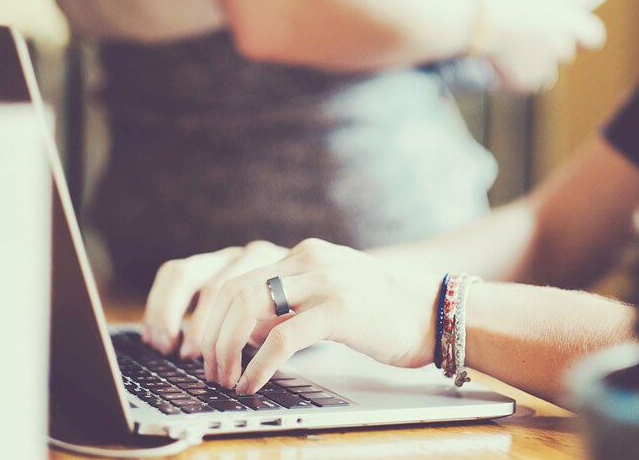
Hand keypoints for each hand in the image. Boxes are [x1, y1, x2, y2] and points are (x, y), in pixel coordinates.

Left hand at [151, 238, 442, 394]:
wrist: (439, 311)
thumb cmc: (385, 312)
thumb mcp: (330, 296)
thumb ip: (290, 305)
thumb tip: (244, 333)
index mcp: (303, 255)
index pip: (235, 277)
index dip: (207, 315)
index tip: (199, 346)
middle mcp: (308, 259)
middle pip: (233, 290)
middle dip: (210, 334)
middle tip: (206, 368)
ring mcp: (325, 281)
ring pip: (249, 308)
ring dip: (227, 348)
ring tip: (225, 378)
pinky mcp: (341, 309)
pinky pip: (283, 337)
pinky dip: (258, 364)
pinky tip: (252, 382)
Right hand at [477, 0, 606, 91]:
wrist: (475, 18)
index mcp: (567, 23)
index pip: (594, 38)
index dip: (584, 37)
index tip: (574, 35)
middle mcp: (558, 49)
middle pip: (564, 56)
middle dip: (551, 48)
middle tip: (530, 37)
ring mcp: (540, 69)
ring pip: (544, 74)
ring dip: (534, 66)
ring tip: (515, 53)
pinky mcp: (520, 82)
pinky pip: (522, 84)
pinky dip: (514, 78)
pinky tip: (502, 65)